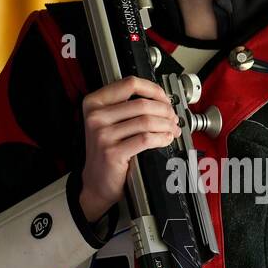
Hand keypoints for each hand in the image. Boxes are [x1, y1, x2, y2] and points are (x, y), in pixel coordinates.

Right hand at [78, 75, 178, 221]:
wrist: (97, 182)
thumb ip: (128, 107)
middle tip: (173, 118)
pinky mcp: (112, 152)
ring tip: (172, 129)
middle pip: (142, 103)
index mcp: (94, 103)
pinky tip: (166, 139)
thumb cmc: (107, 152)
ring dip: (166, 125)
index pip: (130, 84)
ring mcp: (102, 135)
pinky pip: (146, 139)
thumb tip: (162, 100)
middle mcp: (96, 117)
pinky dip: (161, 138)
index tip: (165, 99)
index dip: (153, 90)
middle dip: (165, 110)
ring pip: (146, 121)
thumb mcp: (109, 123)